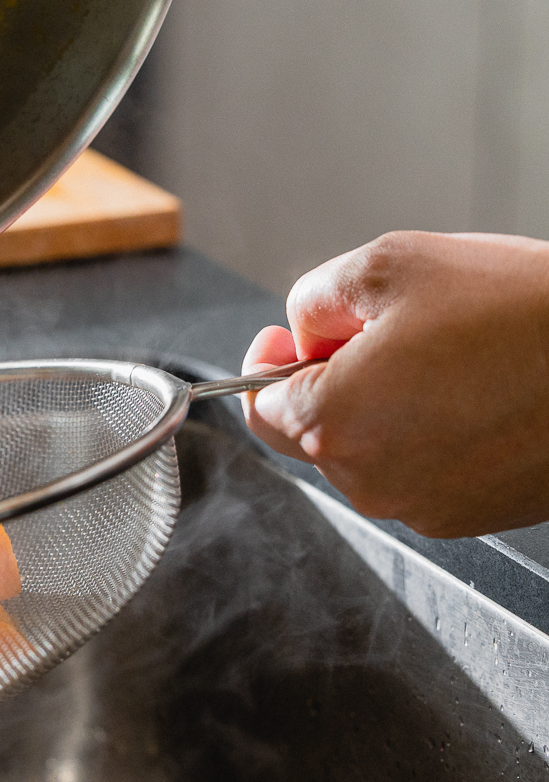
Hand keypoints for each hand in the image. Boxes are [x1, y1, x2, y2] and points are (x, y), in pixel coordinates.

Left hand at [240, 231, 548, 536]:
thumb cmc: (520, 313)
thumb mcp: (385, 267)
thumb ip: (313, 300)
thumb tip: (301, 332)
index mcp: (334, 422)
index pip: (260, 407)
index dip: (269, 361)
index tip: (286, 337)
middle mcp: (372, 480)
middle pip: (312, 431)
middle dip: (328, 378)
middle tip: (376, 331)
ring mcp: (425, 505)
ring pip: (369, 450)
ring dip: (382, 405)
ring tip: (443, 356)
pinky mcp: (473, 514)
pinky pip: (422, 469)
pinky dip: (429, 432)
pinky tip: (473, 390)